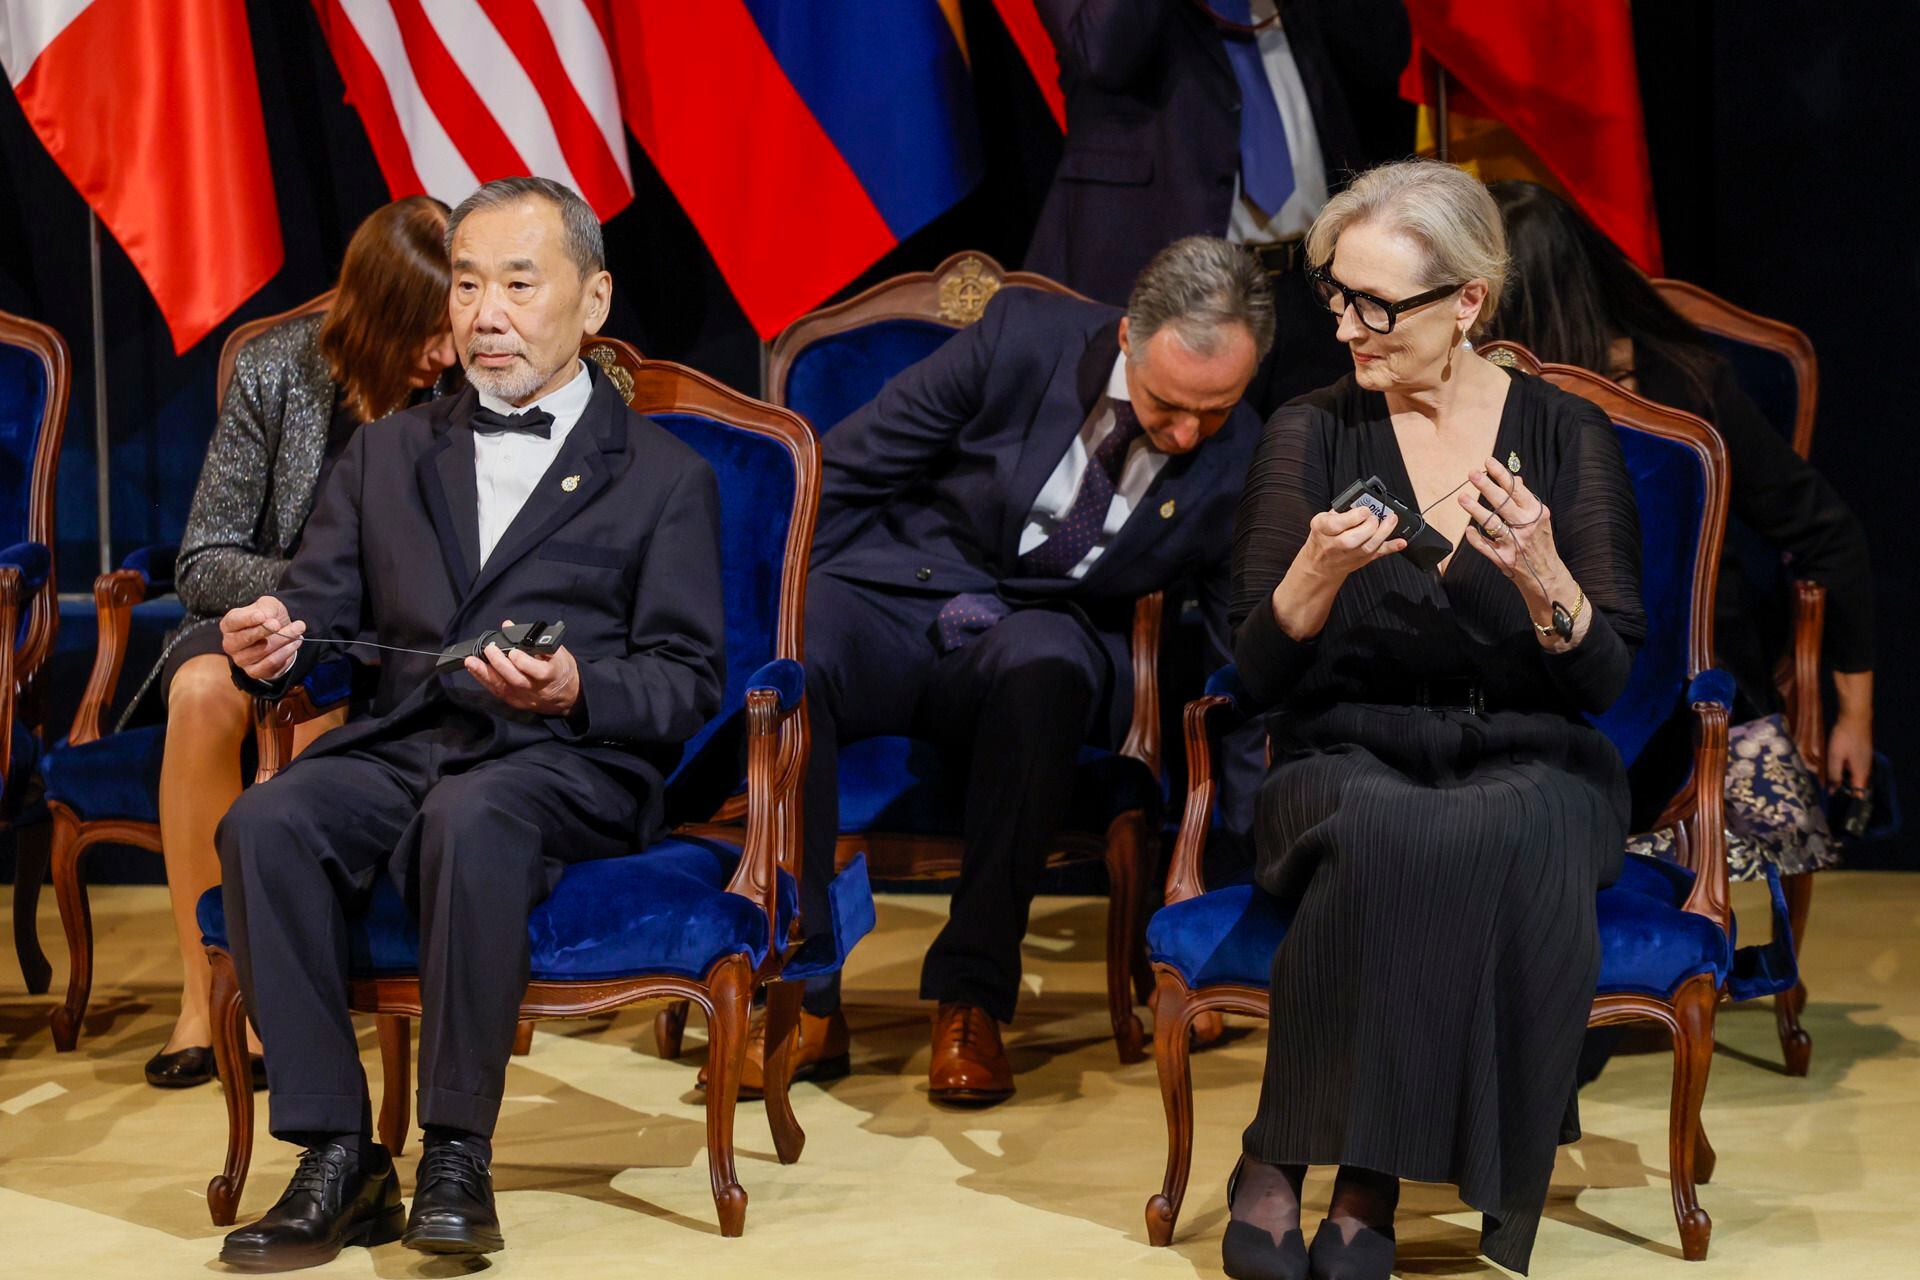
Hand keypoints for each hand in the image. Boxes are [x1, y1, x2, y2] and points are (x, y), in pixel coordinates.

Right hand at [220, 595, 302, 681]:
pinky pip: (271, 663)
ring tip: (297, 630)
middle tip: (279, 624)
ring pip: (263, 650)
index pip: (234, 622)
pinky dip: (285, 652)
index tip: (261, 616)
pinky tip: (295, 643)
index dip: (247, 619)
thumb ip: (266, 608)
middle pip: (246, 638)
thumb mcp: (268, 605)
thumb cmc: (269, 618)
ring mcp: (241, 659)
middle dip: (266, 630)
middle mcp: (231, 644)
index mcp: (229, 625)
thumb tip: (267, 617)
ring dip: (283, 639)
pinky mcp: (254, 671)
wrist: (279, 635)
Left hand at [464, 619, 581, 715]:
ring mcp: (526, 698)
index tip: (513, 651)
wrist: (568, 695)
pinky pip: (498, 692)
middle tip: (489, 649)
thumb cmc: (561, 668)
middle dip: (499, 664)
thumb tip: (508, 625)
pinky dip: (485, 680)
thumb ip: (533, 639)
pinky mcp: (516, 702)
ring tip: (471, 661)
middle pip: (516, 680)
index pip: (537, 671)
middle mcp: (538, 689)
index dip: (523, 662)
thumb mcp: (556, 651)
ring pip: (503, 688)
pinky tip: (475, 669)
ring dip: (485, 673)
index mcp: (552, 675)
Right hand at [1297, 504, 1406, 581]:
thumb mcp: (1323, 519)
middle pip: (1354, 537)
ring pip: (1368, 546)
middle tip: (1374, 516)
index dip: (1355, 516)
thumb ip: (1340, 510)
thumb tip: (1362, 501)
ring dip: (1383, 532)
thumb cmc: (1323, 537)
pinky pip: (1378, 554)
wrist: (1321, 564)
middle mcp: (1335, 544)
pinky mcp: (1362, 560)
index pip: (1337, 524)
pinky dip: (1391, 548)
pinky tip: (1401, 542)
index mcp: (1322, 529)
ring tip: (1391, 520)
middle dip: (1369, 524)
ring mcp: (1350, 555)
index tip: (1364, 509)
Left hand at [1459, 459, 1574, 627]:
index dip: (1502, 474)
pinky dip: (1475, 538)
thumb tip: (1515, 478)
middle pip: (1503, 503)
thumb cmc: (1540, 543)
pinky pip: (1485, 547)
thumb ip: (1526, 500)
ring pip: (1492, 523)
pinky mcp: (1504, 559)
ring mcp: (1515, 544)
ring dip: (1475, 509)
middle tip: (1472, 474)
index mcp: (1536, 514)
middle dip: (1486, 486)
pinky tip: (1468, 529)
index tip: (1488, 462)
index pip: (1517, 489)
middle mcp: (1526, 527)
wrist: (1547, 576)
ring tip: (1462, 498)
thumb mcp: (1539, 519)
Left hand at [1826, 712, 1872, 793]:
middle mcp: (1866, 769)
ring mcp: (1864, 760)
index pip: (1859, 793)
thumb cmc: (1844, 737)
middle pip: (1856, 785)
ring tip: (1826, 782)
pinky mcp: (1861, 753)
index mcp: (1861, 773)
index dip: (1849, 800)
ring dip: (1842, 779)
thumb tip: (1832, 792)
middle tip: (1827, 793)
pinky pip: (1853, 767)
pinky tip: (1832, 767)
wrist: (1855, 717)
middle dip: (1843, 790)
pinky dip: (1844, 769)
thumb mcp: (1835, 757)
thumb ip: (1834, 775)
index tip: (1836, 804)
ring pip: (1853, 775)